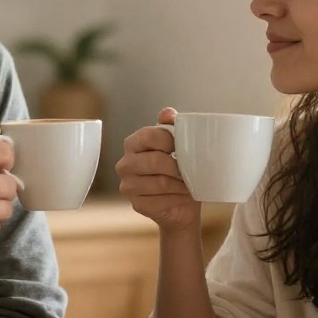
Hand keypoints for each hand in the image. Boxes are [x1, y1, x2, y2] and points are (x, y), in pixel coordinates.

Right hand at [116, 107, 199, 232]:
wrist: (181, 202)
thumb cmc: (178, 170)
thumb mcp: (177, 145)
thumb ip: (171, 126)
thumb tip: (168, 113)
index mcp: (133, 143)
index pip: (149, 135)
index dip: (171, 141)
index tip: (187, 147)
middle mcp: (125, 164)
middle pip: (155, 161)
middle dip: (178, 166)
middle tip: (192, 170)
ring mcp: (128, 186)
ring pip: (161, 183)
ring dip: (181, 184)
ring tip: (191, 184)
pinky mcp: (136, 204)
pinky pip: (161, 201)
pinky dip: (177, 199)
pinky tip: (183, 197)